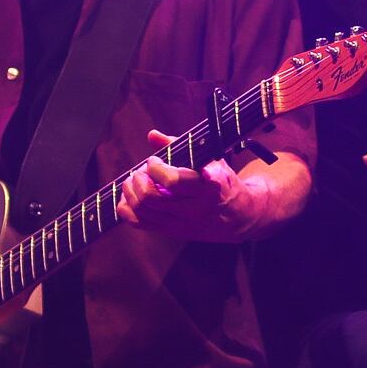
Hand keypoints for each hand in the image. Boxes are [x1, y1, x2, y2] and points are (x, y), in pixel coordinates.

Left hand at [120, 131, 259, 240]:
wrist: (238, 216)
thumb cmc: (221, 182)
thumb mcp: (210, 160)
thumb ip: (180, 146)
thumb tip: (152, 135)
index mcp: (206, 187)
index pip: (172, 181)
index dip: (156, 168)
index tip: (154, 160)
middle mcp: (193, 208)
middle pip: (151, 198)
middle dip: (138, 179)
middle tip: (140, 171)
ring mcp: (181, 224)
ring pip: (143, 211)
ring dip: (131, 192)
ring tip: (133, 180)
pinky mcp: (172, 232)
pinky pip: (140, 223)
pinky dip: (127, 209)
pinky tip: (129, 196)